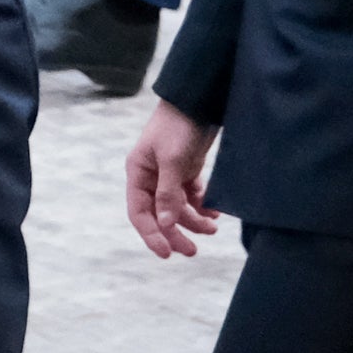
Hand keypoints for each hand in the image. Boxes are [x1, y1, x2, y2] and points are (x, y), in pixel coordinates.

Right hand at [126, 100, 217, 258]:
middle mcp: (150, 176)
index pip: (140, 213)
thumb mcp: (172, 160)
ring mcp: (170, 174)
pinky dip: (202, 206)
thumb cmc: (179, 126)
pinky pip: (193, 196)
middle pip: (161, 214)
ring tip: (213, 229)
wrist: (199, 99)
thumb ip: (168, 193)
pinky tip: (214, 213)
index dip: (152, 235)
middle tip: (193, 251)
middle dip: (176, 233)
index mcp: (138, 173)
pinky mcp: (188, 170)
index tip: (168, 254)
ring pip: (179, 207)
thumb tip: (166, 224)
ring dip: (194, 221)